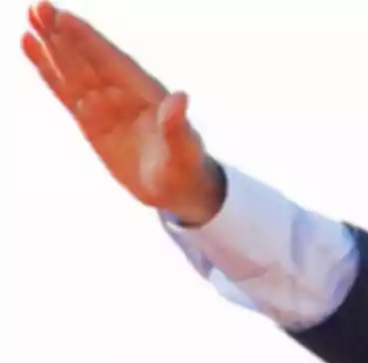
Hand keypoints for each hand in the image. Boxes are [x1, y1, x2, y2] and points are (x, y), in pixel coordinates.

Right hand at [21, 2, 222, 224]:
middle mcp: (124, 92)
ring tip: (31, 19)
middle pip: (89, 59)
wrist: (178, 188)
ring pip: (73, 70)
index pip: (112, 61)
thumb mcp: (185, 151)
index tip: (64, 18)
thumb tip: (180, 99)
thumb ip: (178, 127)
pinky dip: (48, 71)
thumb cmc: (187, 168)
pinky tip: (31, 47)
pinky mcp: (90, 120)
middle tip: (38, 7)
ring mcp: (106, 104)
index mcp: (147, 93)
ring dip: (52, 46)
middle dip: (65, 34)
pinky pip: (65, 91)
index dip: (89, 41)